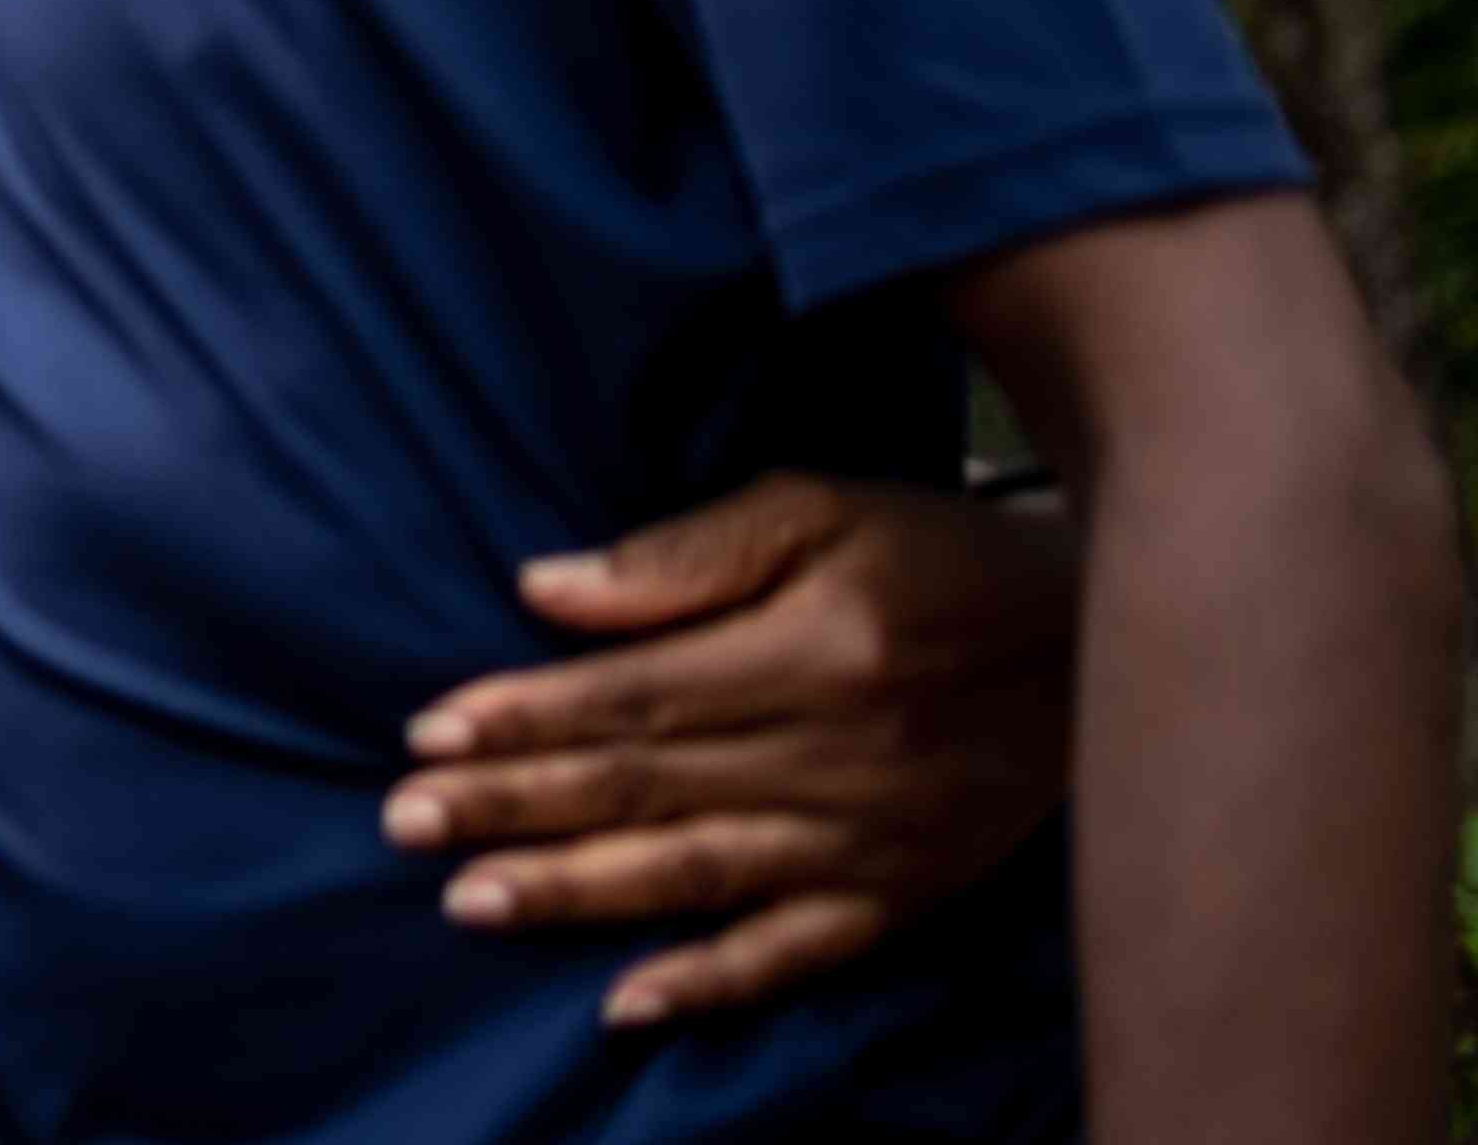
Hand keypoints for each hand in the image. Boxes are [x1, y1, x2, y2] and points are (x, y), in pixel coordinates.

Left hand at [386, 470, 1074, 1028]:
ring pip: (698, 877)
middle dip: (514, 807)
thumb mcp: (820, 509)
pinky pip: (797, 956)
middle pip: (647, 790)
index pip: (635, 696)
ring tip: (469, 901)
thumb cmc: (939, 555)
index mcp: (811, 653)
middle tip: (405, 823)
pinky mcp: (903, 896)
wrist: (1107, 644)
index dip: (525, 718)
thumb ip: (682, 555)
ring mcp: (870, 841)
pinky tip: (625, 1004)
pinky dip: (711, 984)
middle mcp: (836, 758)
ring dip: (576, 893)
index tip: (427, 734)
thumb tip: (548, 590)